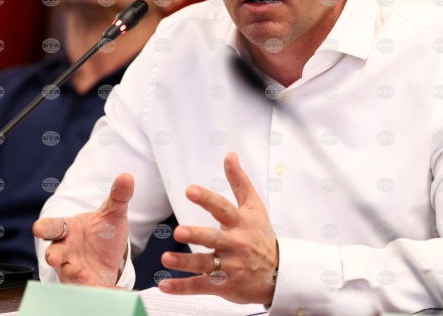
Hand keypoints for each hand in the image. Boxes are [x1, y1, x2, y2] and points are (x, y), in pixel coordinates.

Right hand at [32, 173, 133, 286]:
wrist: (108, 254)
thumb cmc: (102, 231)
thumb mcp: (113, 213)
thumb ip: (118, 196)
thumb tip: (126, 176)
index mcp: (67, 229)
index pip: (52, 227)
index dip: (45, 227)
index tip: (39, 228)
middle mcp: (65, 250)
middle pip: (53, 253)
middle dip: (53, 256)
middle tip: (55, 259)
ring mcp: (72, 268)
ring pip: (67, 274)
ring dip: (73, 276)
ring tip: (83, 276)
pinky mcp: (84, 284)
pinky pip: (87, 289)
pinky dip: (96, 290)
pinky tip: (111, 292)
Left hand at [158, 152, 277, 304]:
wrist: (277, 273)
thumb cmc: (261, 236)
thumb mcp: (254, 207)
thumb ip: (239, 181)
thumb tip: (230, 155)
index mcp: (240, 223)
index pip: (223, 208)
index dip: (207, 199)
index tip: (190, 190)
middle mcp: (235, 244)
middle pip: (214, 238)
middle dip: (197, 235)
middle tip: (179, 231)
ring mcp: (230, 266)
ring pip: (205, 264)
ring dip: (185, 262)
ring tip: (167, 258)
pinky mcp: (224, 285)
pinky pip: (201, 286)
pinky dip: (182, 287)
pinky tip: (164, 285)